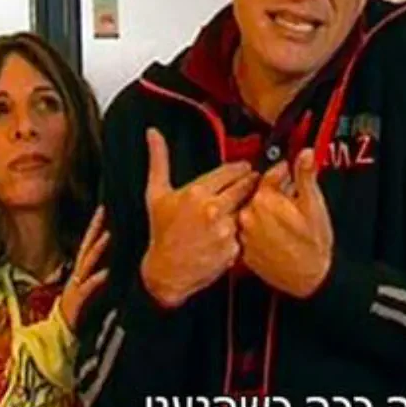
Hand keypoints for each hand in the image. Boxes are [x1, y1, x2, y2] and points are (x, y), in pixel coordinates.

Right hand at [60, 205, 110, 330]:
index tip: (104, 209)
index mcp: (80, 272)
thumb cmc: (74, 311)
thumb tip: (109, 263)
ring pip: (86, 264)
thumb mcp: (85, 288)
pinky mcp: (76, 302)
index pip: (88, 244)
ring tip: (107, 236)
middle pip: (86, 247)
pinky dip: (96, 281)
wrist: (57, 335)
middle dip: (94, 229)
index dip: (95, 227)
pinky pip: (87, 290)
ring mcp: (75, 287)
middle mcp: (77, 275)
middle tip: (103, 212)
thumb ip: (95, 275)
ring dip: (97, 249)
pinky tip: (105, 273)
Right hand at [140, 128, 258, 306]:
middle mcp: (213, 210)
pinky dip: (242, 231)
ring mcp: (225, 231)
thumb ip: (159, 160)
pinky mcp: (233, 250)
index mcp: (197, 193)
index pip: (231, 171)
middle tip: (252, 182)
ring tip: (241, 208)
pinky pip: (245, 233)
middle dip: (250, 183)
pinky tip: (232, 231)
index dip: (241, 169)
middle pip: (245, 187)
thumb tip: (153, 133)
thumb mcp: (157, 193)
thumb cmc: (161, 232)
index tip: (245, 168)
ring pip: (247, 210)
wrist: (165, 272)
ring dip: (247, 207)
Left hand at [238, 149, 333, 297]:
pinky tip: (276, 236)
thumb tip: (305, 154)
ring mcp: (244, 235)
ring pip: (253, 213)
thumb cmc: (314, 244)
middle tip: (291, 202)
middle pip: (259, 193)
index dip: (284, 174)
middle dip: (274, 193)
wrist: (310, 278)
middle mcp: (248, 216)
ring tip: (285, 222)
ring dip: (265, 213)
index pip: (270, 175)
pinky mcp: (244, 251)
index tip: (290, 175)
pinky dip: (260, 230)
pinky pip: (249, 232)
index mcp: (264, 199)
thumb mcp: (314, 204)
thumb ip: (305, 175)